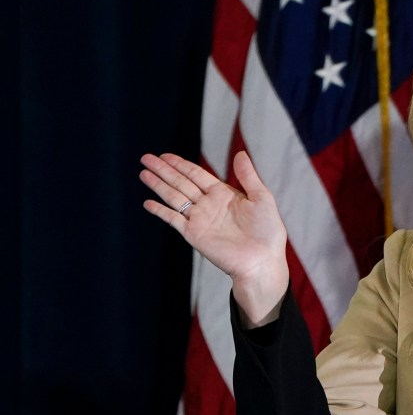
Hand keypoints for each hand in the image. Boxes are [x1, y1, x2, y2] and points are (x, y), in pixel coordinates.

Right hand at [140, 151, 288, 324]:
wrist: (262, 261)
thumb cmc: (267, 232)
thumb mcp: (262, 198)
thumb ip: (248, 176)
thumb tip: (239, 153)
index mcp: (224, 194)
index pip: (196, 175)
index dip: (180, 164)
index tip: (165, 155)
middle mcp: (209, 205)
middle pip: (181, 183)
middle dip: (164, 170)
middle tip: (146, 157)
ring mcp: (200, 219)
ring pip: (174, 197)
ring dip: (158, 185)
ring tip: (143, 173)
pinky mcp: (194, 234)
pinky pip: (173, 219)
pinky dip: (160, 211)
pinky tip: (148, 202)